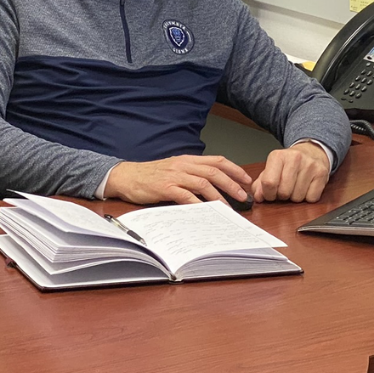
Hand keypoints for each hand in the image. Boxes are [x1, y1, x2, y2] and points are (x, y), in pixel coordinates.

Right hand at [104, 155, 251, 205]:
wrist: (127, 176)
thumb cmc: (150, 175)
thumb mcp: (174, 170)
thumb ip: (191, 175)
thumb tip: (212, 187)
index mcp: (188, 160)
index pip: (217, 160)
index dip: (234, 169)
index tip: (246, 179)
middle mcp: (184, 165)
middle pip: (214, 171)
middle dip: (232, 184)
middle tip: (244, 196)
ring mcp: (175, 175)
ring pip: (203, 183)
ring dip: (219, 196)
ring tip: (229, 207)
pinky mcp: (165, 187)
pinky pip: (186, 195)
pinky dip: (198, 204)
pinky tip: (205, 212)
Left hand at [252, 142, 332, 203]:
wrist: (312, 152)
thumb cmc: (289, 163)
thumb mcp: (272, 168)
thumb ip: (260, 184)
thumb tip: (258, 197)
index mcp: (278, 156)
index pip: (269, 182)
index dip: (268, 194)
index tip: (270, 193)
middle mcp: (295, 158)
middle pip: (284, 192)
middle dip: (282, 196)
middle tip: (284, 189)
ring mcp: (310, 165)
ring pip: (297, 197)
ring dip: (294, 197)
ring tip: (295, 187)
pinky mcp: (322, 174)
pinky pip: (311, 198)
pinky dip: (307, 198)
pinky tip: (306, 187)